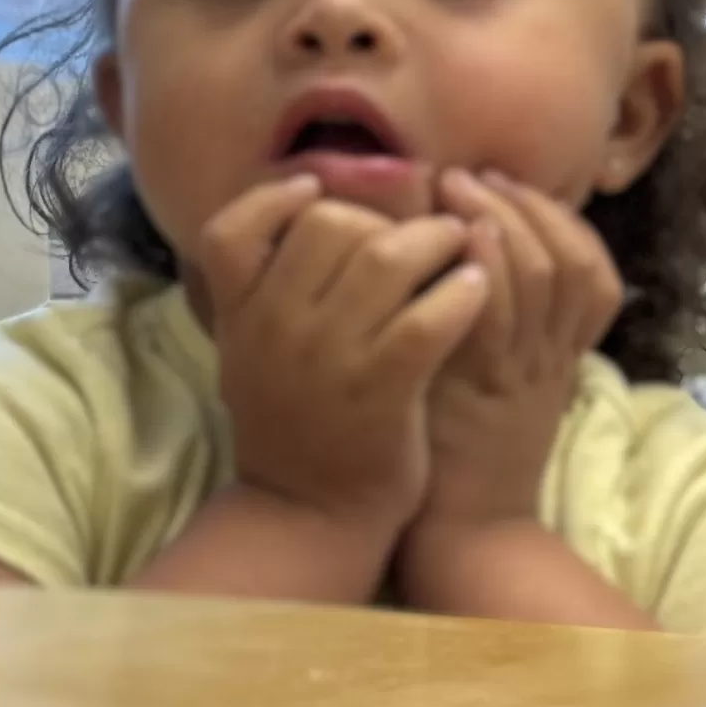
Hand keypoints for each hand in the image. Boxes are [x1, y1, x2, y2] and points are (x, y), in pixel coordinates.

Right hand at [199, 175, 488, 536]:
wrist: (306, 513)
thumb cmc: (293, 425)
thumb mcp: (253, 356)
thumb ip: (269, 293)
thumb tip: (310, 213)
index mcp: (238, 317)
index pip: (230, 231)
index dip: (273, 199)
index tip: (314, 192)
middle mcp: (274, 328)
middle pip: (326, 225)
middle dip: (382, 216)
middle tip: (416, 230)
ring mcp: (327, 357)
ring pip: (385, 256)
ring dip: (435, 240)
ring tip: (458, 247)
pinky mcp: (382, 388)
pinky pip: (429, 316)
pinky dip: (462, 291)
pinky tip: (475, 288)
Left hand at [410, 169, 622, 532]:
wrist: (466, 533)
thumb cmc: (465, 454)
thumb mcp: (495, 383)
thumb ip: (496, 329)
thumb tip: (467, 262)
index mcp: (562, 356)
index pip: (592, 270)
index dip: (556, 218)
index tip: (509, 183)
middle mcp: (554, 358)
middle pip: (570, 258)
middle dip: (525, 202)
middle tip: (475, 170)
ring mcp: (525, 373)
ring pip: (542, 275)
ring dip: (500, 217)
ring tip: (456, 184)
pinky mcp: (486, 390)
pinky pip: (498, 316)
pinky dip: (483, 267)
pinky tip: (457, 237)